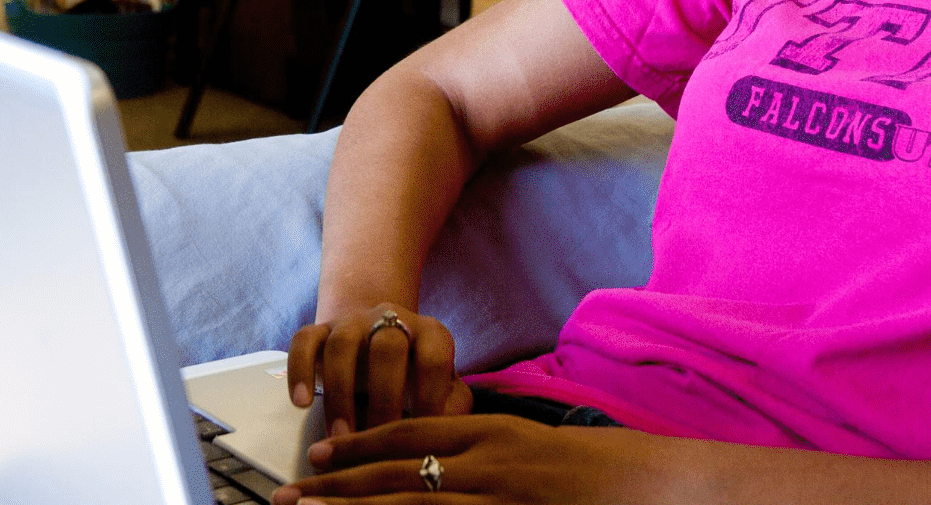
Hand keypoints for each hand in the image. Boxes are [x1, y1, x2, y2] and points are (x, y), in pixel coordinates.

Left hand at [271, 414, 675, 504]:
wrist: (642, 483)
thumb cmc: (585, 467)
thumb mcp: (522, 442)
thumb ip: (475, 447)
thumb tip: (428, 460)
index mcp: (485, 433)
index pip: (406, 435)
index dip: (356, 447)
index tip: (317, 458)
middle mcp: (483, 464)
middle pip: (393, 475)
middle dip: (335, 489)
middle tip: (288, 497)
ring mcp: (493, 500)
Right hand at [287, 303, 472, 434]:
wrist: (377, 335)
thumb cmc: (416, 374)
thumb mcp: (442, 386)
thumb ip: (453, 405)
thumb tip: (447, 432)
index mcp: (430, 333)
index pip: (434, 359)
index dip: (429, 397)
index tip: (421, 437)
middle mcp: (392, 319)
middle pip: (387, 347)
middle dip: (382, 397)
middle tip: (375, 440)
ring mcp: (353, 321)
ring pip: (342, 345)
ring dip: (340, 395)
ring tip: (339, 438)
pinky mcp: (320, 328)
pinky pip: (304, 340)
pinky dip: (299, 370)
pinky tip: (300, 403)